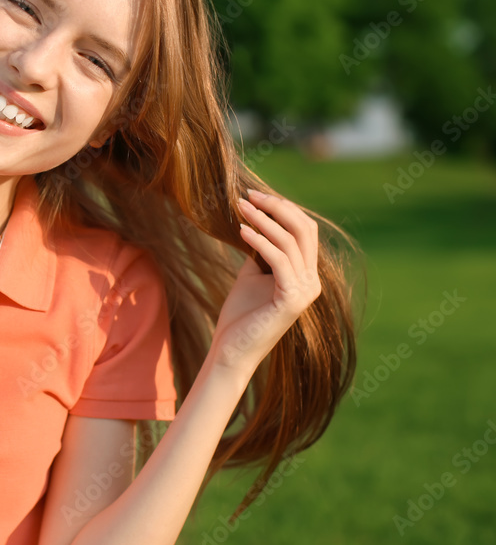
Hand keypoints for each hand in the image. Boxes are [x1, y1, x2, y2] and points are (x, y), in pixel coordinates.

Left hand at [210, 189, 321, 373]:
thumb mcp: (252, 273)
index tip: (254, 195)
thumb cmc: (240, 314)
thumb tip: (255, 221)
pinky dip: (259, 240)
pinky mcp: (292, 300)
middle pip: (303, 230)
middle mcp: (312, 281)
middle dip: (276, 207)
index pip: (304, 230)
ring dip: (263, 220)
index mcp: (306, 274)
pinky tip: (241, 230)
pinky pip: (279, 260)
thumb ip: (261, 250)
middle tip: (247, 195)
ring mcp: (305, 291)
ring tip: (239, 207)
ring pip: (290, 241)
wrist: (232, 349)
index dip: (282, 208)